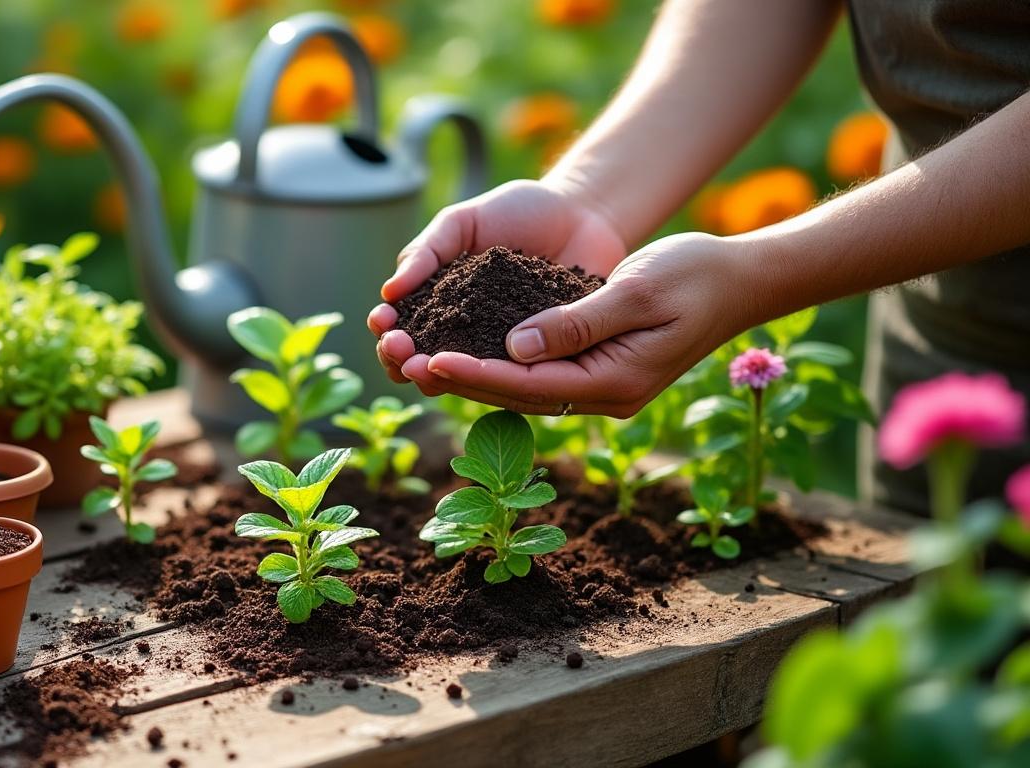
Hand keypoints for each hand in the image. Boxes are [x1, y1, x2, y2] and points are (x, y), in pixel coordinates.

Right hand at [368, 179, 627, 382]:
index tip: (383, 322)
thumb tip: (388, 292)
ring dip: (436, 379)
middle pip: (422, 364)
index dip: (387, 332)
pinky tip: (481, 373)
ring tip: (427, 369)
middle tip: (402, 353)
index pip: (401, 330)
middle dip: (402, 361)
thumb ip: (427, 251)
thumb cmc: (518, 211)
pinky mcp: (537, 361)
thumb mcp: (463, 222)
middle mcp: (464, 335)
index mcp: (438, 304)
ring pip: (461, 380)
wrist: (582, 215)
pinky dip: (492, 381)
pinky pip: (513, 378)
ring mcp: (500, 352)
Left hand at [388, 233, 758, 416]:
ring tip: (418, 361)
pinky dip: (499, 362)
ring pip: (523, 388)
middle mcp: (604, 396)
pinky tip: (462, 348)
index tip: (429, 359)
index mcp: (614, 383)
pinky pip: (539, 374)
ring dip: (472, 375)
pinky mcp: (599, 369)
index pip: (528, 385)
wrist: (741, 279)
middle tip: (404, 365)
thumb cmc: (695, 276)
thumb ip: (577, 323)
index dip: (475, 373)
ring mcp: (602, 386)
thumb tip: (515, 348)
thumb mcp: (637, 291)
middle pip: (516, 395)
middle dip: (460, 380)